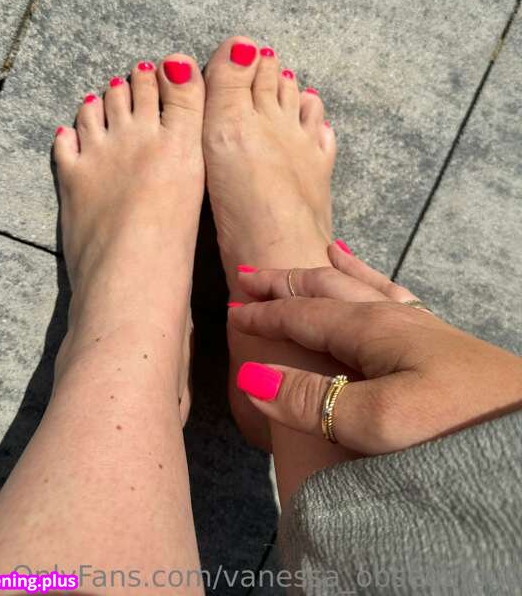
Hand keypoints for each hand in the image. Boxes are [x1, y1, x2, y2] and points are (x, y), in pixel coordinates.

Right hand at [229, 248, 521, 454]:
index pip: (302, 315)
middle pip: (325, 288)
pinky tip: (369, 278)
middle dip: (286, 282)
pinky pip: (389, 292)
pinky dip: (368, 278)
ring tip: (309, 257)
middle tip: (249, 276)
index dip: (265, 313)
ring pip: (356, 285)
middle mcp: (388, 316)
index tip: (232, 310)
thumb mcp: (378, 421)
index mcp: (369, 330)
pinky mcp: (436, 338)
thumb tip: (252, 376)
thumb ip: (314, 400)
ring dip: (324, 275)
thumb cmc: (453, 428)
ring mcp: (415, 323)